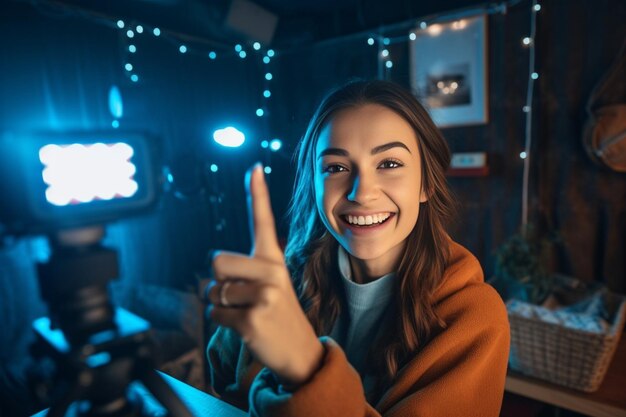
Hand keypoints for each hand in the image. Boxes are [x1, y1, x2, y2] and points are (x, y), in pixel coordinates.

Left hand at [207, 164, 323, 386]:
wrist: (301, 352)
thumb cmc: (278, 315)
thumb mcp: (272, 286)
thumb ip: (246, 269)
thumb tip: (213, 262)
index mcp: (273, 260)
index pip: (262, 220)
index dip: (257, 193)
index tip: (254, 167)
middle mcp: (271, 271)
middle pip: (217, 261)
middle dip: (218, 281)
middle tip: (240, 296)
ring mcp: (263, 294)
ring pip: (212, 291)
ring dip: (220, 305)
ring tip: (246, 313)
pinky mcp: (252, 317)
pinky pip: (214, 314)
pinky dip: (222, 323)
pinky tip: (245, 328)